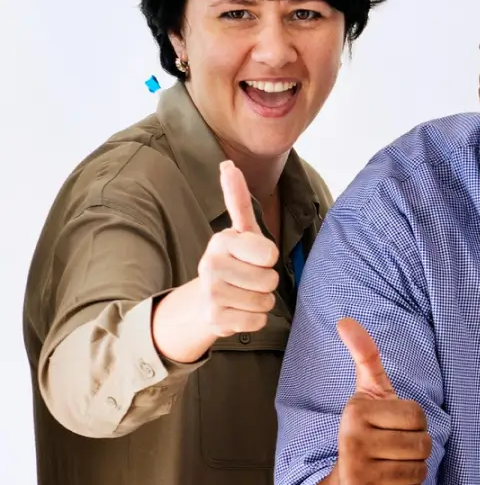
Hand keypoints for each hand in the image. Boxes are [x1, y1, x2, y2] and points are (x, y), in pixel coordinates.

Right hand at [151, 161, 280, 362]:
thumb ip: (237, 199)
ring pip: (265, 302)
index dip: (268, 258)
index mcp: (222, 241)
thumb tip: (228, 164)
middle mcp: (211, 264)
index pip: (269, 253)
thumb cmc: (234, 261)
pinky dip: (254, 319)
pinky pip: (257, 321)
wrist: (205, 300)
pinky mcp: (214, 318)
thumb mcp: (241, 231)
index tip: (255, 257)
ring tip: (243, 293)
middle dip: (267, 282)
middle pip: (270, 280)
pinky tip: (238, 310)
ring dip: (261, 301)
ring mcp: (211, 293)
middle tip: (249, 278)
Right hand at [332, 317, 430, 484]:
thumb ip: (365, 356)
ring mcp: (357, 475)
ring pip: (420, 471)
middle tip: (393, 450)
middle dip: (417, 448)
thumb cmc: (368, 431)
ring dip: (414, 471)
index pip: (418, 416)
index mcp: (355, 411)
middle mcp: (351, 442)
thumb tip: (346, 320)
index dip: (415, 424)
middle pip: (422, 444)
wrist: (350, 484)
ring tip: (390, 467)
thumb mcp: (369, 392)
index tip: (392, 426)